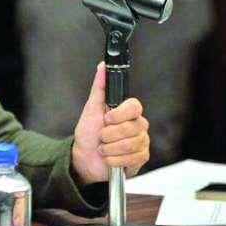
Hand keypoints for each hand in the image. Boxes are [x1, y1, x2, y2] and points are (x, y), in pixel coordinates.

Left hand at [71, 63, 149, 184]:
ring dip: (110, 149)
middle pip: (132, 128)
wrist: (85, 158)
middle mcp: (138, 125)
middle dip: (109, 135)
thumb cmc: (88, 133)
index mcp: (127, 112)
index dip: (120, 114)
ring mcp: (141, 142)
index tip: (106, 118)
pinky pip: (132, 159)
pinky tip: (109, 159)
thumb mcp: (91, 109)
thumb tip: (102, 66)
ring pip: (130, 145)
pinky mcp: (141, 158)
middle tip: (101, 136)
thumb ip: (99, 87)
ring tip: (103, 148)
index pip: (135, 106)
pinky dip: (114, 160)